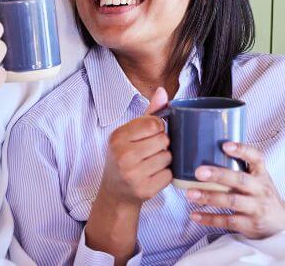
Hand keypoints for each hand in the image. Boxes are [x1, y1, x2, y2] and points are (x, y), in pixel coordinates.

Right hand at [98, 87, 171, 205]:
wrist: (115, 192)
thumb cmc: (125, 158)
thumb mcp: (130, 134)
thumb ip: (148, 113)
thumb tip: (163, 91)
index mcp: (117, 137)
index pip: (153, 123)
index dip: (158, 128)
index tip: (150, 135)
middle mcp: (122, 155)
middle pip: (163, 140)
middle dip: (161, 145)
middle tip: (149, 152)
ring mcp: (132, 174)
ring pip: (168, 157)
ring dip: (164, 160)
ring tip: (150, 164)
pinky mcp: (144, 190)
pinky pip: (169, 175)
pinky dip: (165, 175)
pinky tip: (152, 176)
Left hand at [187, 142, 284, 238]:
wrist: (284, 224)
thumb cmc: (263, 196)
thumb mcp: (259, 180)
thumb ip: (241, 170)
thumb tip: (208, 154)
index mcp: (262, 175)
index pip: (256, 158)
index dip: (242, 150)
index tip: (225, 145)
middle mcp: (261, 190)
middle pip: (240, 180)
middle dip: (218, 175)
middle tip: (198, 172)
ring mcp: (257, 208)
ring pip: (231, 202)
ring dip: (209, 197)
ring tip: (190, 194)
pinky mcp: (250, 225)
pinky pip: (227, 221)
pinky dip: (209, 218)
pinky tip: (195, 215)